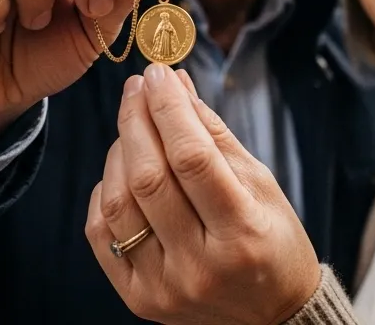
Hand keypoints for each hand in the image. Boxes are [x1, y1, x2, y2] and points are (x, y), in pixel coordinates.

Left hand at [86, 63, 320, 324]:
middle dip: (137, 120)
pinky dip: (104, 192)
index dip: (169, 109)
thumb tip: (176, 84)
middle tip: (137, 87)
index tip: (159, 74)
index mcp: (242, 234)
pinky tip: (121, 173)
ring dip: (118, 152)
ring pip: (118, 203)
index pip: (193, 158)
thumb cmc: (272, 242)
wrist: (272, 317)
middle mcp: (200, 266)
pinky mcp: (138, 299)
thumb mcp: (260, 183)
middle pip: (149, 179)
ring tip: (132, 128)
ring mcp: (164, 287)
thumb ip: (213, 134)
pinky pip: (101, 234)